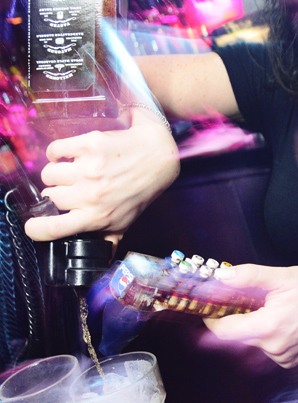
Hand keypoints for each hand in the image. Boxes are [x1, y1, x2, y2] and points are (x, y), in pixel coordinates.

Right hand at [24, 108, 179, 241]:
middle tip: (68, 188)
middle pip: (48, 196)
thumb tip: (99, 258)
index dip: (35, 228)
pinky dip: (58, 152)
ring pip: (49, 172)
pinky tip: (68, 155)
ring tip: (70, 171)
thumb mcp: (126, 220)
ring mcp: (89, 169)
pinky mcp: (90, 144)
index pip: (52, 229)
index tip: (33, 225)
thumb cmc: (141, 190)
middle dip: (54, 193)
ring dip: (56, 172)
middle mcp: (91, 195)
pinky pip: (56, 149)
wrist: (159, 156)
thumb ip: (109, 239)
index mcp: (97, 217)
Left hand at [204, 264, 297, 367]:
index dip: (211, 318)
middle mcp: (272, 348)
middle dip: (231, 320)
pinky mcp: (288, 360)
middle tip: (234, 302)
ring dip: (248, 327)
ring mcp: (281, 357)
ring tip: (261, 308)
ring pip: (249, 343)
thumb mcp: (284, 276)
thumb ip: (250, 276)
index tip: (209, 307)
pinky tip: (274, 320)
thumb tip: (221, 276)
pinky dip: (262, 335)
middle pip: (235, 338)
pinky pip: (265, 349)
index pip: (223, 331)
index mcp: (267, 327)